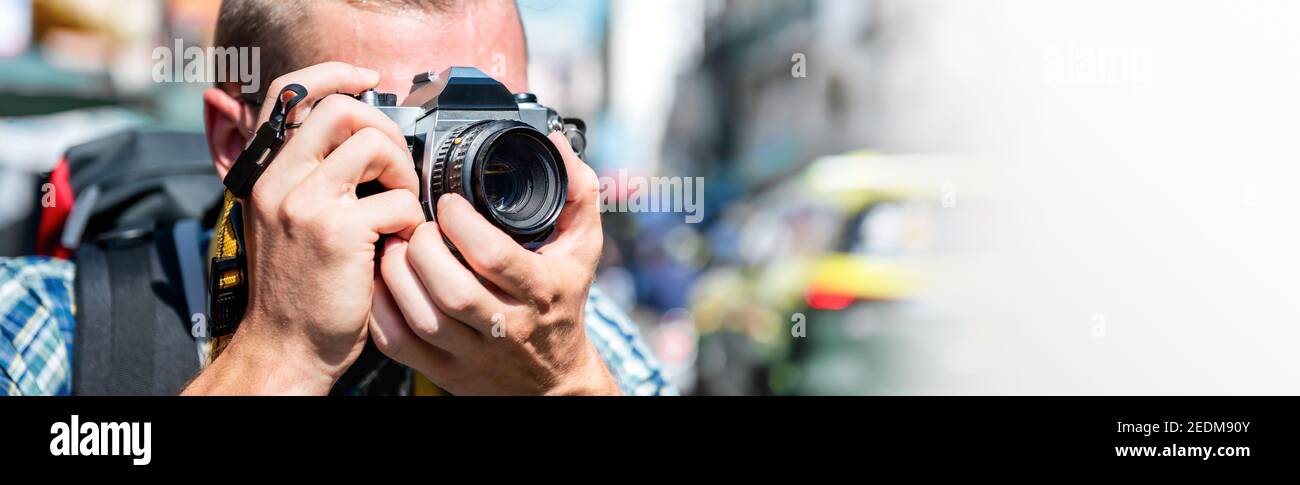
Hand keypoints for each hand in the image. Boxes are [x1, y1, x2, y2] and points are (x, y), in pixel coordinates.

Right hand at [184, 62, 424, 394]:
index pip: (291, 94)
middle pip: (343, 109)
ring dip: (402, 173)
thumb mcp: (286, 223)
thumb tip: (360, 142)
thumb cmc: (297, 291)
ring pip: (374, 145)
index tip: (367, 79)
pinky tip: (399, 242)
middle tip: (396, 170)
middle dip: (385, 130)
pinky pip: (398, 200)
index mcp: (267, 174)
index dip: (334, 74)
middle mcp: (280, 181)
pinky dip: (411, 219)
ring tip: (399, 208)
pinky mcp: (338, 232)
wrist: (284, 348)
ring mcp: (306, 204)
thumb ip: (310, 180)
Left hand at [370, 131, 619, 394]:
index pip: (497, 258)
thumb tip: (554, 143)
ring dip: (397, 274)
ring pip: (422, 317)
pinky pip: (398, 342)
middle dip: (423, 249)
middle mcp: (507, 325)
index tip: (448, 202)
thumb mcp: (583, 247)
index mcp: (542, 291)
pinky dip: (381, 309)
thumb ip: (577, 192)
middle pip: (453, 291)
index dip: (464, 226)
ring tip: (395, 245)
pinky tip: (384, 280)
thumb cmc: (561, 302)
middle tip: (415, 224)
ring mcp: (472, 353)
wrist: (552, 379)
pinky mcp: (443, 370)